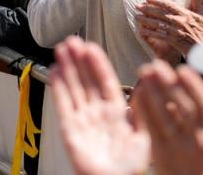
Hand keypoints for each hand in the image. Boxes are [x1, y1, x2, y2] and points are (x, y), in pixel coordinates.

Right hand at [50, 37, 150, 174]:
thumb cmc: (132, 167)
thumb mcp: (144, 135)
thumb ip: (142, 108)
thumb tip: (147, 82)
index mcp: (117, 112)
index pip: (105, 81)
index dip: (97, 63)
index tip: (90, 46)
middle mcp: (99, 113)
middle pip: (87, 81)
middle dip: (79, 61)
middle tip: (71, 41)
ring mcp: (84, 121)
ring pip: (74, 89)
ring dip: (67, 69)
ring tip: (61, 49)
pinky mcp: (71, 132)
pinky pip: (63, 106)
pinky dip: (58, 89)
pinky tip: (55, 72)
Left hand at [133, 61, 202, 174]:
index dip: (194, 86)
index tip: (182, 69)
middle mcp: (197, 138)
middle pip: (182, 107)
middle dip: (168, 84)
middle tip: (156, 65)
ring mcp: (178, 145)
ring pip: (165, 115)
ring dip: (153, 92)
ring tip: (144, 73)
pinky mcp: (161, 152)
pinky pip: (151, 127)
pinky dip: (144, 109)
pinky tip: (138, 94)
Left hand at [136, 0, 202, 58]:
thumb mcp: (201, 15)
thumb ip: (196, 2)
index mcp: (186, 14)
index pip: (169, 4)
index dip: (157, 1)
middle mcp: (181, 21)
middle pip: (160, 13)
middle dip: (147, 9)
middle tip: (137, 6)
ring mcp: (177, 31)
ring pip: (158, 23)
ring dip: (146, 20)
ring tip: (137, 17)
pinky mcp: (174, 41)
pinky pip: (159, 35)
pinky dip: (150, 32)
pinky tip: (142, 30)